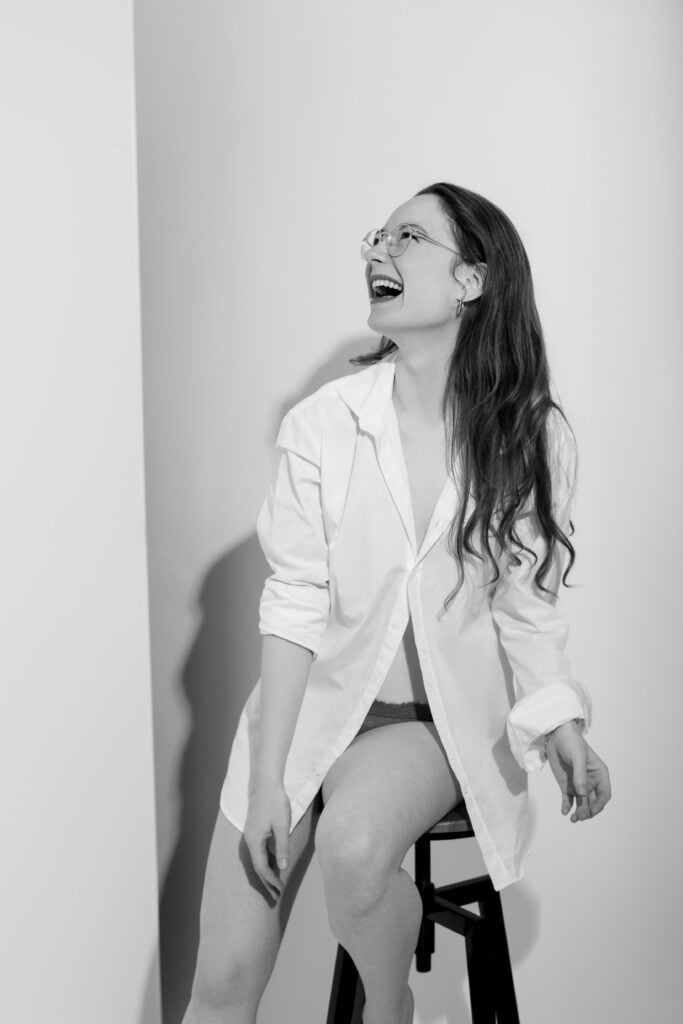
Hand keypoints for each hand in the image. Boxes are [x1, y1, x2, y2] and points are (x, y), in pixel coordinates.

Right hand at [243, 783, 291, 899]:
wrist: (266, 784)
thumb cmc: (275, 803)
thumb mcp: (282, 826)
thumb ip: (282, 847)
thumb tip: (282, 868)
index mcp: (254, 841)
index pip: (262, 868)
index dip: (271, 880)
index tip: (280, 890)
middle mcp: (249, 840)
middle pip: (256, 866)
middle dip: (266, 881)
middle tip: (276, 895)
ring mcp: (250, 835)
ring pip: (256, 859)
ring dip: (265, 873)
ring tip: (274, 884)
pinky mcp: (253, 830)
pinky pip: (257, 852)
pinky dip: (264, 862)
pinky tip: (271, 865)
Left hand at [545, 721, 611, 821]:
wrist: (556, 736)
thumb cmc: (571, 743)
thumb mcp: (578, 758)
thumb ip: (580, 776)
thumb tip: (582, 794)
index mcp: (600, 774)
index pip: (604, 794)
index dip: (600, 804)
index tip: (592, 811)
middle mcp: (591, 782)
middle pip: (593, 802)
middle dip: (588, 811)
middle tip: (580, 817)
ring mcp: (578, 784)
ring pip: (582, 803)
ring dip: (579, 812)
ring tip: (573, 819)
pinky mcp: (567, 785)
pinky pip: (568, 800)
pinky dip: (567, 807)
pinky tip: (564, 812)